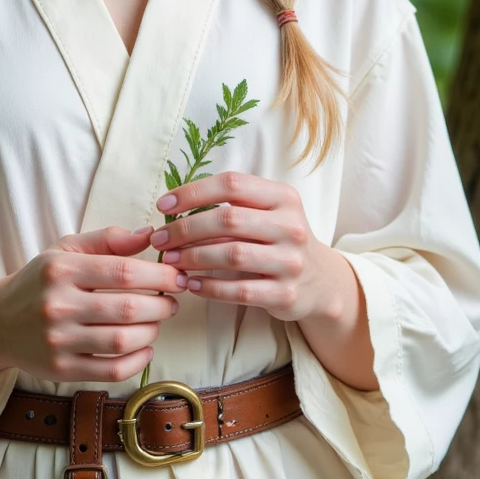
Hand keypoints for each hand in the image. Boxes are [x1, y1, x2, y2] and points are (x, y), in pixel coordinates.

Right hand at [0, 225, 186, 394]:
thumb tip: (150, 235)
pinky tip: (144, 348)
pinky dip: (137, 361)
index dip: (160, 276)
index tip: (177, 278)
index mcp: (61, 269)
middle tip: (171, 303)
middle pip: (128, 308)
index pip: (124, 271)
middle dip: (162, 306)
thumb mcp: (65, 250)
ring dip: (152, 332)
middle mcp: (58, 305)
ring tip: (156, 323)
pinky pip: (111, 370)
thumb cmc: (39, 282)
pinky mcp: (60, 369)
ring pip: (122, 341)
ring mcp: (58, 341)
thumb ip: (107, 240)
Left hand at [150, 171, 342, 322]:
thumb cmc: (279, 240)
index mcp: (284, 197)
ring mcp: (291, 262)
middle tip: (158, 239)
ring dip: (192, 258)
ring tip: (170, 261)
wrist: (321, 281)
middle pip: (227, 220)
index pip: (232, 184)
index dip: (193, 192)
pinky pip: (239, 291)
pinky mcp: (285, 294)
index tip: (163, 205)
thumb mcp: (269, 212)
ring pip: (231, 255)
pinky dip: (210, 287)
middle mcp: (290, 226)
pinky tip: (191, 284)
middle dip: (184, 229)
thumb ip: (233, 204)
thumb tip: (174, 205)